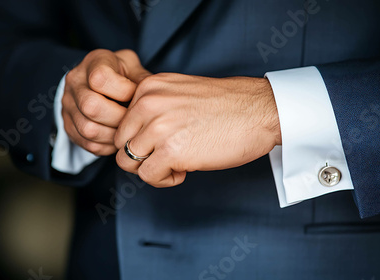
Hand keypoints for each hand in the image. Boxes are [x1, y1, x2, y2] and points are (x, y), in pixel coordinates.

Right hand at [62, 49, 149, 155]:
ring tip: (127, 130)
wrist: (98, 83)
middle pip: (91, 106)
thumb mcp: (133, 68)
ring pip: (89, 129)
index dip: (122, 91)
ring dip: (114, 135)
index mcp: (93, 63)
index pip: (100, 78)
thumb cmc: (122, 75)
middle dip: (119, 117)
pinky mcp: (69, 126)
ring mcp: (68, 105)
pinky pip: (88, 143)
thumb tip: (153, 96)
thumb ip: (142, 79)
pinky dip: (107, 145)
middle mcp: (75, 82)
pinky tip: (117, 137)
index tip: (134, 94)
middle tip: (133, 119)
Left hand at [115, 73, 281, 186]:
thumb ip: (153, 106)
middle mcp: (148, 103)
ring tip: (176, 163)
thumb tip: (135, 133)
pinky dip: (164, 179)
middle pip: (120, 143)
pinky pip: (147, 176)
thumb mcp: (180, 92)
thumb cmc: (227, 105)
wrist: (260, 111)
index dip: (138, 138)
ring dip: (151, 168)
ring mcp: (158, 127)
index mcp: (149, 88)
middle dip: (140, 155)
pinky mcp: (171, 151)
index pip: (121, 122)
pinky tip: (184, 171)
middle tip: (166, 156)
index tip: (159, 142)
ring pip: (128, 161)